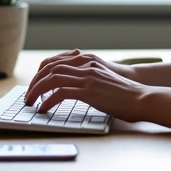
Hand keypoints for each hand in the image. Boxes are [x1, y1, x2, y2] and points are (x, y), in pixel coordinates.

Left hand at [24, 50, 147, 122]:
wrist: (142, 98)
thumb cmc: (125, 94)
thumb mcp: (104, 81)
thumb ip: (89, 79)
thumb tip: (73, 89)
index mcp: (88, 63)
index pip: (56, 62)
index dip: (41, 73)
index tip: (35, 85)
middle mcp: (86, 67)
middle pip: (50, 68)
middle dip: (35, 82)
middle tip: (28, 96)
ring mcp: (87, 78)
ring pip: (52, 79)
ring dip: (36, 91)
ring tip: (30, 103)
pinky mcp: (89, 91)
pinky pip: (60, 93)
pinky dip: (48, 101)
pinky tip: (43, 109)